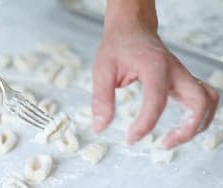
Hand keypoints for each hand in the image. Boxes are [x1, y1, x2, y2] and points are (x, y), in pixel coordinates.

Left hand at [92, 10, 218, 148]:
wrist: (131, 27)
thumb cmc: (117, 46)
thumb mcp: (102, 70)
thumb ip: (101, 99)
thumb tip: (100, 127)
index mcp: (155, 66)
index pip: (157, 101)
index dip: (145, 125)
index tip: (131, 138)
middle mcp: (175, 71)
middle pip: (199, 102)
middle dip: (186, 130)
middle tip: (163, 144)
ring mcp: (182, 74)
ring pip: (208, 101)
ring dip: (197, 124)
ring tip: (174, 138)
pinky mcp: (182, 80)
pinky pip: (202, 98)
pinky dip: (198, 115)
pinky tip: (180, 124)